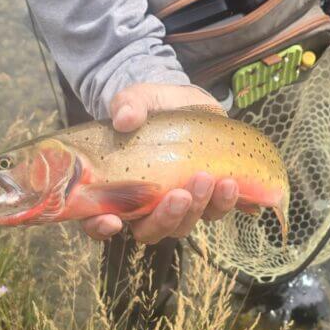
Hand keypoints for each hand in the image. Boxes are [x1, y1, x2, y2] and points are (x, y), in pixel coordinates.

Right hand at [81, 83, 238, 242]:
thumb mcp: (139, 98)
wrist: (188, 103)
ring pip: (183, 225)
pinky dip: (225, 202)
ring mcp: (176, 206)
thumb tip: (124, 118)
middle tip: (181, 194)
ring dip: (198, 207)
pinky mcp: (205, 200)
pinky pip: (215, 211)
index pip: (97, 221)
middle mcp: (144, 206)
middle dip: (166, 217)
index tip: (113, 221)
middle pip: (149, 230)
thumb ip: (128, 105)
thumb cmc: (154, 107)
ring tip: (210, 179)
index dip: (100, 228)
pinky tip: (231, 183)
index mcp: (116, 188)